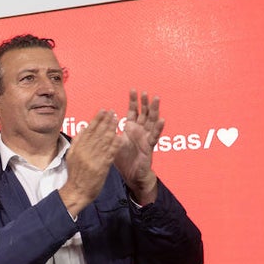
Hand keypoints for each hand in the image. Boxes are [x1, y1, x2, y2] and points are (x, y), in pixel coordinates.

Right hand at [59, 110, 120, 217]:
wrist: (77, 191)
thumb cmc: (75, 174)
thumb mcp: (71, 156)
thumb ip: (77, 142)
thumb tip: (83, 128)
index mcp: (78, 148)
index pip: (89, 130)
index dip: (97, 119)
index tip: (103, 111)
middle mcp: (85, 152)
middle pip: (97, 133)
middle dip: (106, 121)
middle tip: (113, 112)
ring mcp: (93, 159)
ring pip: (104, 141)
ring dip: (111, 129)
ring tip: (117, 120)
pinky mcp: (101, 167)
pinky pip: (109, 154)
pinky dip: (114, 145)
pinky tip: (120, 137)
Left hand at [115, 90, 162, 204]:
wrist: (131, 174)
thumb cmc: (123, 158)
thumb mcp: (113, 142)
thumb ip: (110, 131)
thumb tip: (102, 120)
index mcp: (131, 128)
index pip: (133, 111)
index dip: (133, 101)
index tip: (132, 89)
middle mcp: (141, 131)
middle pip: (144, 113)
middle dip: (144, 102)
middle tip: (144, 91)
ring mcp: (146, 137)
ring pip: (152, 121)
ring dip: (154, 110)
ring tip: (156, 99)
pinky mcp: (150, 146)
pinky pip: (155, 136)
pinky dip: (159, 128)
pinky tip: (161, 119)